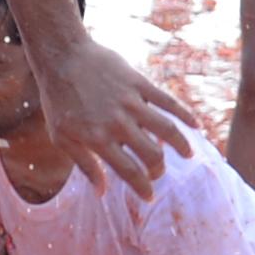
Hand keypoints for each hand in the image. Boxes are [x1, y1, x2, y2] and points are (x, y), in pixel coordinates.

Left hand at [27, 34, 194, 194]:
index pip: (129, 172)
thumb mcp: (62, 137)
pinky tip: (196, 126)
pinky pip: (168, 101)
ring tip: (187, 155)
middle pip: (152, 155)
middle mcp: (118, 123)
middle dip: (159, 169)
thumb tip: (101, 192)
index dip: (143, 188)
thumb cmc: (58, 100)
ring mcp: (131, 102)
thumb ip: (84, 165)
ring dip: (180, 145)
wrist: (62, 57)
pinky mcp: (139, 83)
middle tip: (158, 172)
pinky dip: (185, 114)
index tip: (150, 196)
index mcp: (99, 140)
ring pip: (166, 130)